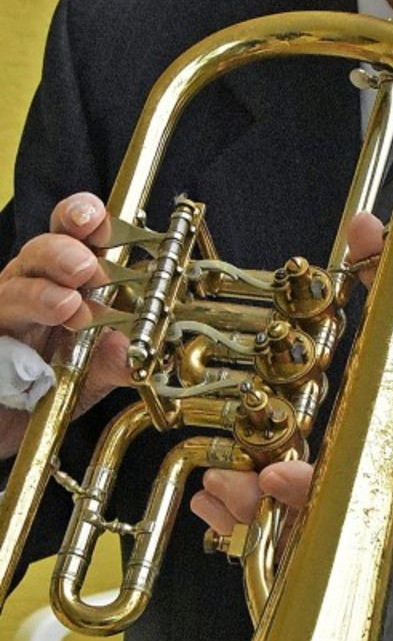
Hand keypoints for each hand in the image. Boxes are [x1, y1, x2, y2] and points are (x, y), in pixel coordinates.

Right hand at [0, 192, 131, 456]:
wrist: (11, 423)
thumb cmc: (53, 384)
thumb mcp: (93, 373)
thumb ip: (115, 362)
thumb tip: (132, 352)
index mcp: (67, 277)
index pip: (74, 232)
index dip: (84, 217)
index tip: (98, 221)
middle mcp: (31, 284)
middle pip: (40, 249)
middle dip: (63, 251)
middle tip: (86, 268)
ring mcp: (4, 309)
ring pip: (13, 287)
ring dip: (41, 294)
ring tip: (68, 305)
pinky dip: (15, 323)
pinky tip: (31, 342)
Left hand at [190, 213, 392, 557]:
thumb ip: (388, 278)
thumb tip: (361, 228)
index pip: (378, 460)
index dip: (324, 476)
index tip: (277, 473)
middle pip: (334, 507)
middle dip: (273, 503)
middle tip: (229, 484)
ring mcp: (386, 514)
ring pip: (317, 534)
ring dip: (259, 519)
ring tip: (217, 494)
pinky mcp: (369, 532)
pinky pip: (311, 543)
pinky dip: (265, 528)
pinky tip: (223, 510)